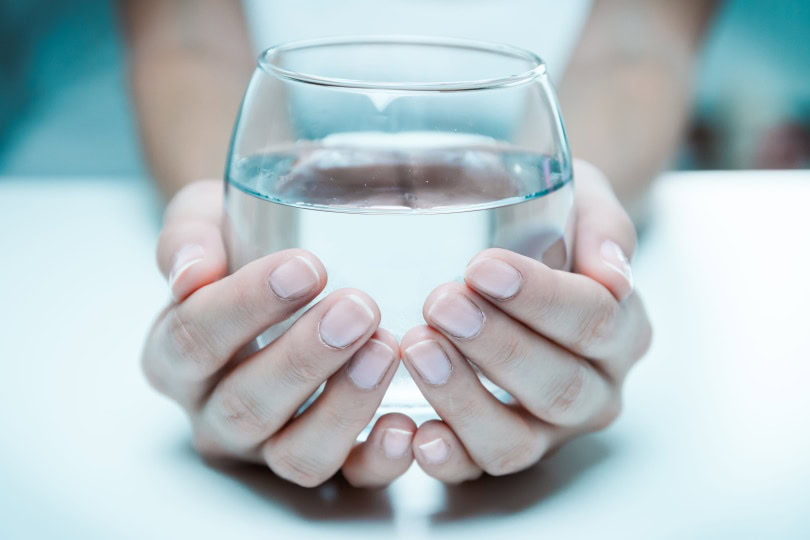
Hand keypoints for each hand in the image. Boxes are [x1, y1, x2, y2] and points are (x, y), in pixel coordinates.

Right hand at [142, 180, 415, 487]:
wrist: (280, 273)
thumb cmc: (241, 245)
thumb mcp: (206, 220)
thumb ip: (189, 235)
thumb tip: (189, 271)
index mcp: (177, 357)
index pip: (193, 342)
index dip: (244, 307)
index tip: (304, 267)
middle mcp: (216, 412)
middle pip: (246, 406)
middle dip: (304, 358)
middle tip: (358, 309)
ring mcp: (270, 445)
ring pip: (296, 454)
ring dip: (344, 406)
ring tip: (385, 348)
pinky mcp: (327, 459)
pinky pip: (350, 479)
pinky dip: (379, 459)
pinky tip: (405, 423)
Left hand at [400, 160, 651, 482]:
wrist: (530, 251)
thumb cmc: (551, 225)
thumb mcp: (583, 201)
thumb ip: (603, 227)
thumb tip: (613, 272)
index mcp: (622, 328)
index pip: (596, 319)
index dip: (541, 298)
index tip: (483, 267)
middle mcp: (595, 387)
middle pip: (559, 385)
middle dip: (497, 347)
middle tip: (442, 304)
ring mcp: (549, 428)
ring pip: (517, 439)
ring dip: (465, 398)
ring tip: (419, 349)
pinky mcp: (501, 446)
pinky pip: (478, 468)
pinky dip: (448, 458)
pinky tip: (417, 433)